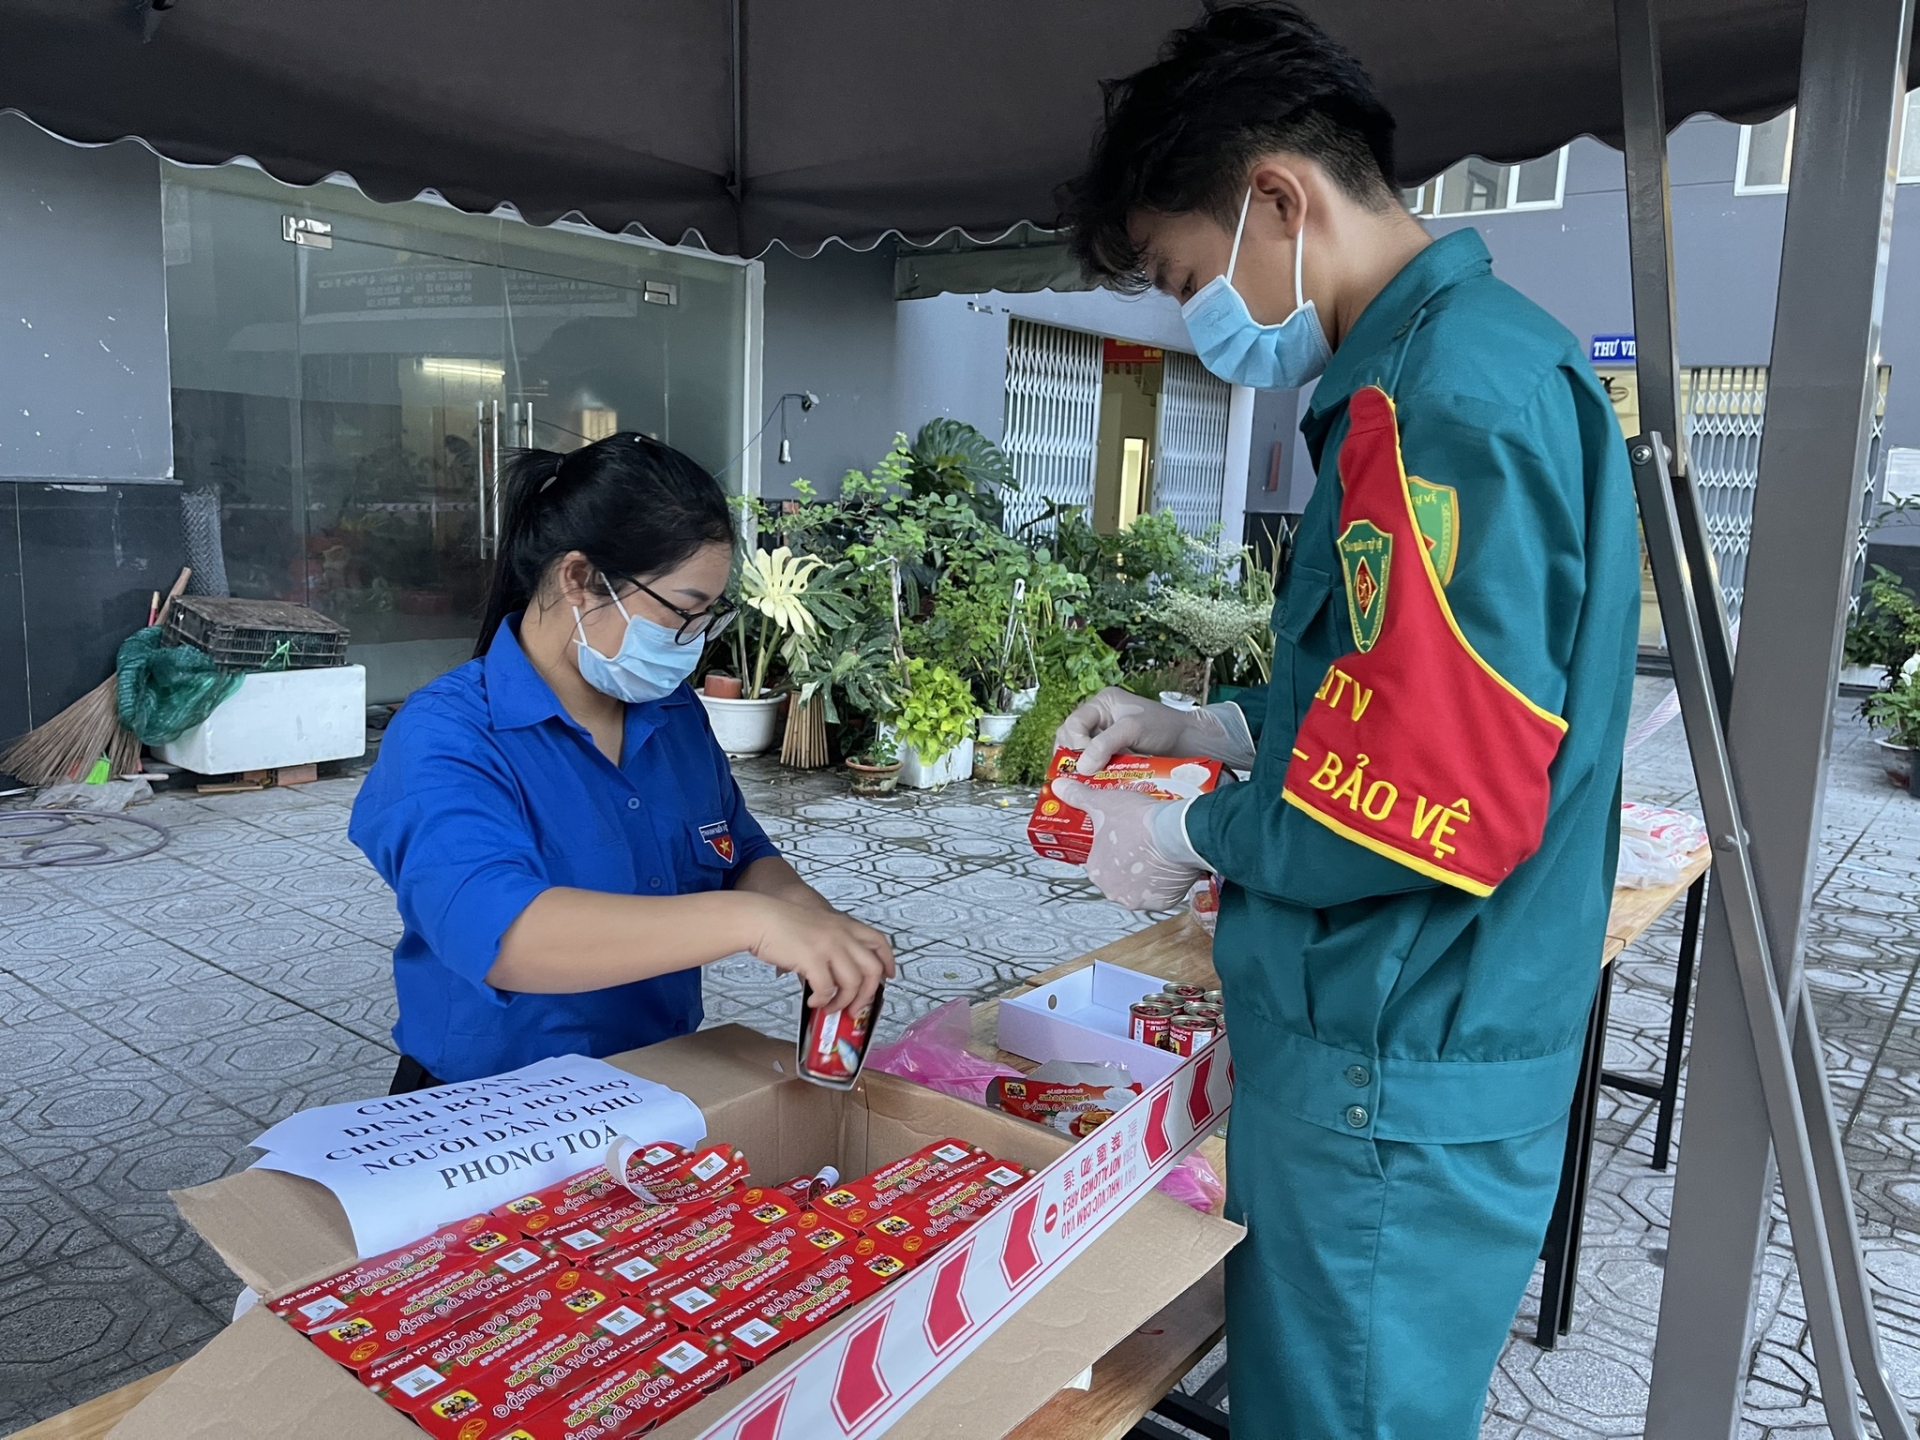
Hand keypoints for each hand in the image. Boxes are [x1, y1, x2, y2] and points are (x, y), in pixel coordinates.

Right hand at [744, 895, 895, 1013]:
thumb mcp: (818, 928)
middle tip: (856, 1008)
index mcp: (845, 926)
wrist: (761, 917)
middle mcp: (842, 935)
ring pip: (853, 983)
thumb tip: (836, 982)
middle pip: (872, 969)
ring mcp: (829, 946)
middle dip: (867, 994)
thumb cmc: (783, 924)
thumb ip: (832, 948)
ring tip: (830, 1008)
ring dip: (843, 1002)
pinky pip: (827, 988)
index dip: (888, 962)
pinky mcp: (813, 958)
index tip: (888, 977)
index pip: (879, 942)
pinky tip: (814, 1002)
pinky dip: (822, 1000)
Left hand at [1052, 778, 1205, 911]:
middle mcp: (1115, 891)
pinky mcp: (1164, 903)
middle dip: (1128, 862)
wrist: (1177, 833)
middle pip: (1120, 876)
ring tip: (1156, 850)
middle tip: (1140, 841)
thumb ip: (1079, 796)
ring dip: (1146, 873)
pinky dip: (1165, 881)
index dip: (1111, 847)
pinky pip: (1162, 892)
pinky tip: (1169, 863)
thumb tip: (1058, 787)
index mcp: (1096, 871)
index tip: (1122, 836)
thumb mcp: (1103, 803)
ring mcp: (1140, 899)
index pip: (1099, 861)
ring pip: (1141, 886)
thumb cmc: (1139, 822)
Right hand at [1056, 686, 1237, 772]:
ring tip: (1086, 781)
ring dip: (1081, 768)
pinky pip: (1092, 764)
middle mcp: (1099, 719)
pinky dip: (1091, 774)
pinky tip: (1094, 785)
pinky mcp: (1110, 755)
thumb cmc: (1164, 727)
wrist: (1189, 742)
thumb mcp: (1133, 729)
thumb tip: (1082, 767)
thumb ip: (1106, 744)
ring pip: (1079, 753)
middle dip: (1073, 757)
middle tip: (1080, 775)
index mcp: (1102, 704)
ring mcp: (1104, 738)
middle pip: (1070, 738)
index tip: (1084, 763)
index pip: (1075, 722)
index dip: (1075, 743)